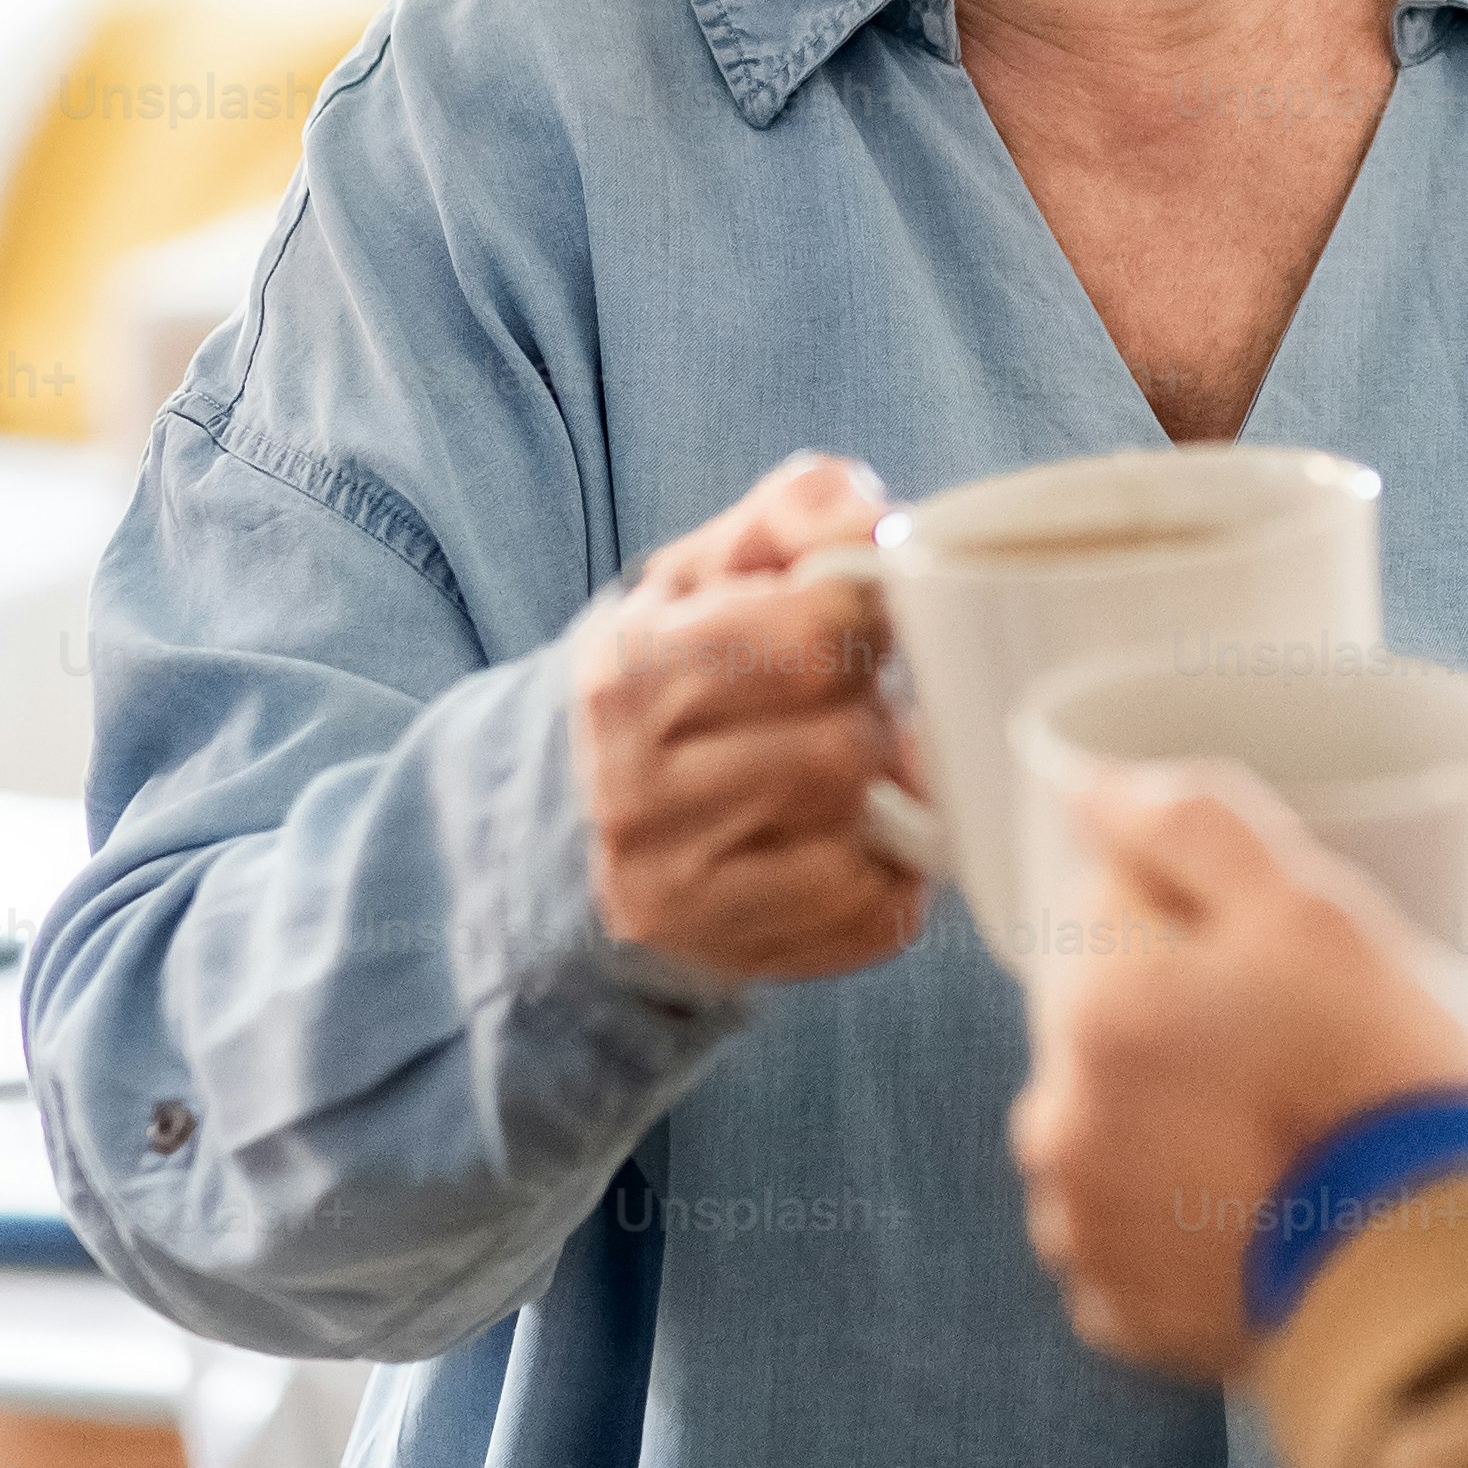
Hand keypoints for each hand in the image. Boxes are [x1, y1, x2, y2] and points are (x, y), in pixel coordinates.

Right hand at [571, 453, 929, 984]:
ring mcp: (679, 888)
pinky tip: (846, 836)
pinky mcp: (733, 955)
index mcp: (628, 675)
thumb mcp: (709, 567)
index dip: (867, 616)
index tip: (859, 618)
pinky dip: (888, 868)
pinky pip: (876, 911)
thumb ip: (797, 513)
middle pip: (846, 742)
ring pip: (861, 825)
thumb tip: (884, 523)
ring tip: (847, 765)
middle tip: (846, 701)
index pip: (815, 637)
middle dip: (869, 709)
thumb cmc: (674, 671)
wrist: (578, 820)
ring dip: (884, 788)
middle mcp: (636, 792)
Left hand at [1009, 763, 1467, 1378]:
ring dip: (1173, 1120)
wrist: (1430, 1276)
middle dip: (1183, 1021)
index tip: (1286, 968)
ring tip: (1289, 1142)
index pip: (1118, 907)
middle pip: (1111, 1021)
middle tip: (1300, 1054)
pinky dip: (1181, 1218)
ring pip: (1115, 1126)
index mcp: (1094, 1009)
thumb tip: (1094, 791)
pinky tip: (1263, 1212)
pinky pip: (1133, 1231)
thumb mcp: (1314, 912)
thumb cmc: (1383, 1082)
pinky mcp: (1118, 1309)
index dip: (1212, 922)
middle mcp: (1059, 1119)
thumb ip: (1196, 828)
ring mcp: (1082, 1224)